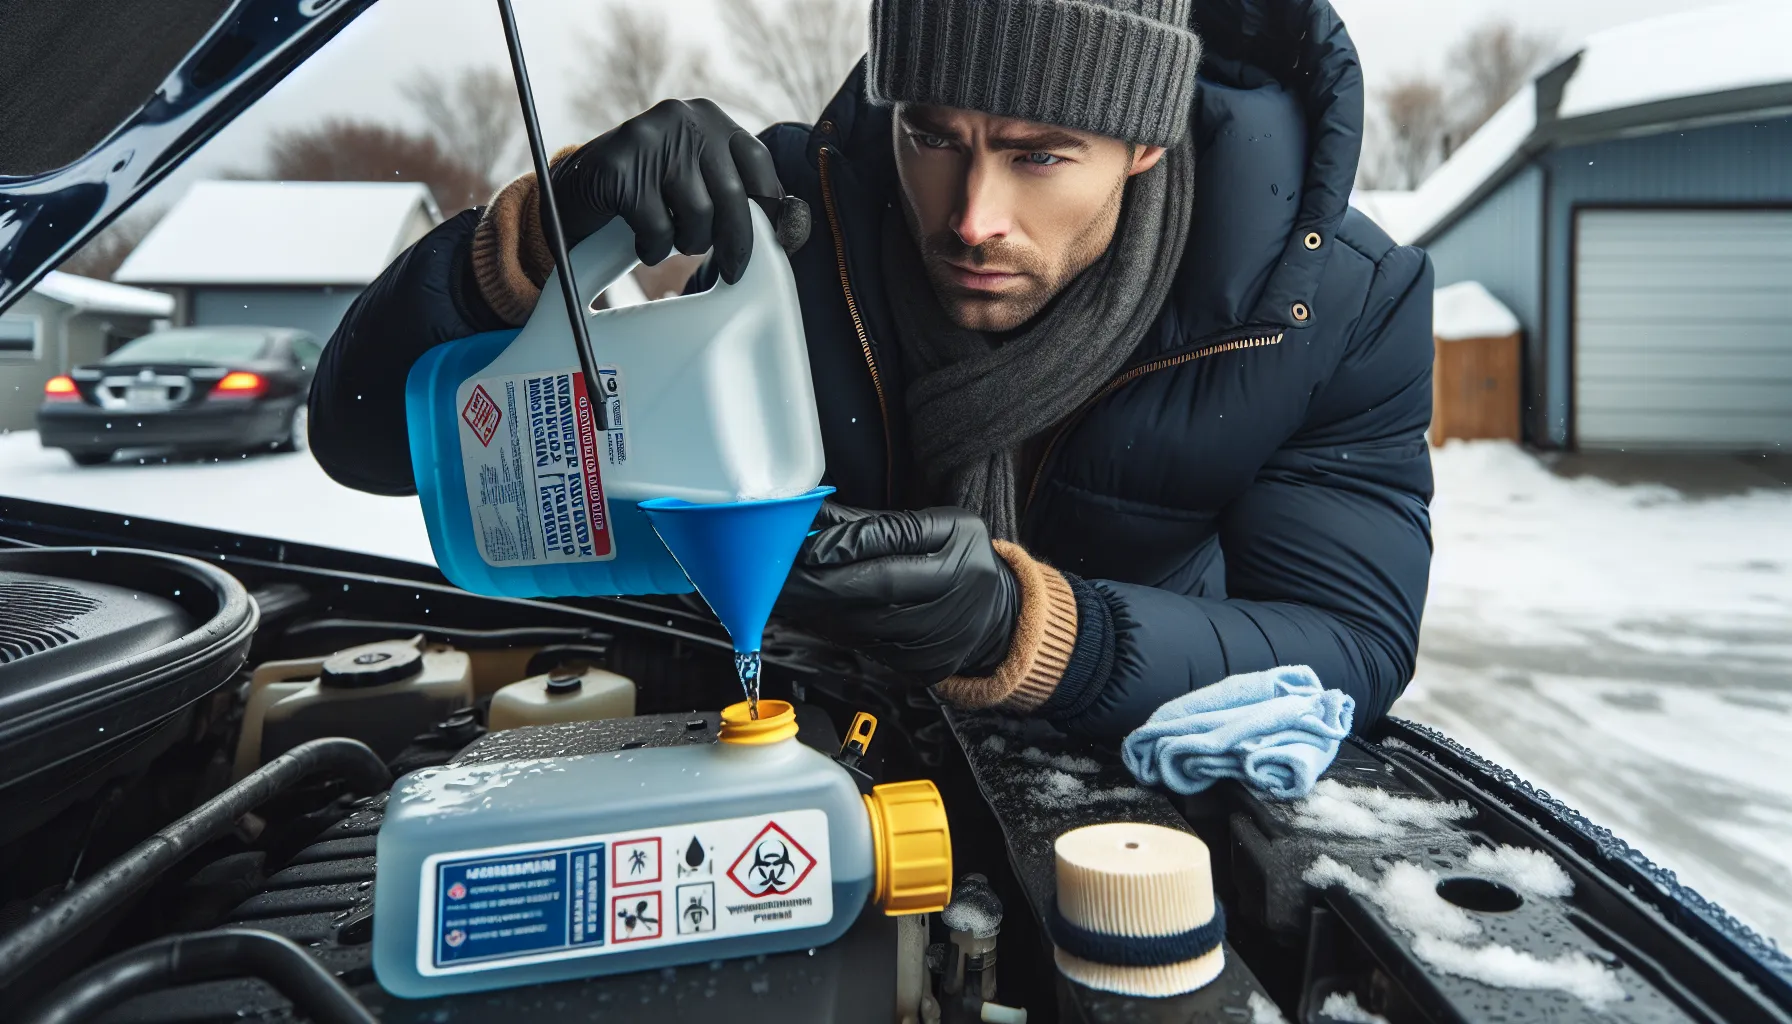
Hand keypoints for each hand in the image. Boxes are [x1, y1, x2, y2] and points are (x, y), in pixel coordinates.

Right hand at [551, 98, 782, 283]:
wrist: (578, 190)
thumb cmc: (653, 194)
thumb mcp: (700, 180)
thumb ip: (742, 193)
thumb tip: (797, 225)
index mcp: (712, 119)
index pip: (759, 164)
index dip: (770, 209)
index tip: (773, 244)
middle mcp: (684, 118)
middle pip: (732, 195)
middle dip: (735, 242)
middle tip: (733, 271)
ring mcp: (649, 137)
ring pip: (697, 214)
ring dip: (687, 242)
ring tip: (672, 239)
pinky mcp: (620, 166)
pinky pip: (657, 226)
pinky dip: (654, 247)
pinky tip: (644, 241)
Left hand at [777, 504, 1019, 684]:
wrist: (1000, 620)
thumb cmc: (967, 561)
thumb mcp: (944, 526)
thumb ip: (881, 524)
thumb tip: (820, 515)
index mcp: (954, 565)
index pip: (887, 557)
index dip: (841, 551)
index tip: (801, 545)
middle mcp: (941, 609)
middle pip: (866, 596)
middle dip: (814, 583)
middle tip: (773, 572)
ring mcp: (927, 644)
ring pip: (857, 625)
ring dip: (814, 608)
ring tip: (781, 589)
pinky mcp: (914, 668)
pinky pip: (861, 644)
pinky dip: (830, 626)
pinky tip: (808, 610)